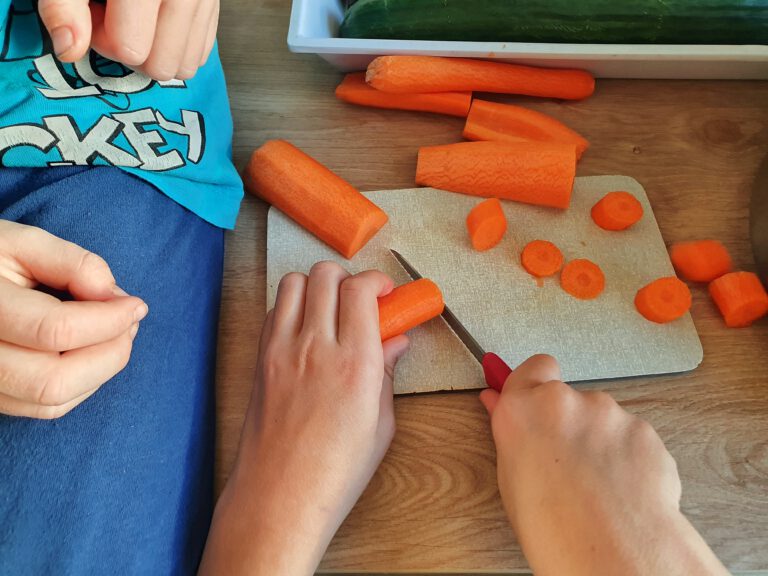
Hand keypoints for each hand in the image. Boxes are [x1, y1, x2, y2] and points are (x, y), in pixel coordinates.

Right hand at [0, 220, 146, 418]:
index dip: (109, 319)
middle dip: (110, 353)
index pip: (55, 330)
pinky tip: (92, 352)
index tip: (137, 304)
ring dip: (100, 371)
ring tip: (116, 334)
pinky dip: (82, 384)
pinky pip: (42, 407)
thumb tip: (113, 295)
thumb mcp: (19, 240)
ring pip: (50, 402)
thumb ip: (71, 262)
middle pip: (53, 380)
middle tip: (130, 323)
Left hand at [37, 0, 219, 79]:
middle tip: (115, 18)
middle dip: (132, 50)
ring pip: (184, 67)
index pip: (131, 49)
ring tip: (137, 18)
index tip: (95, 12)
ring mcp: (204, 0)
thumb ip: (64, 7)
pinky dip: (175, 45)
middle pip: (161, 66)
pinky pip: (200, 54)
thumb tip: (70, 50)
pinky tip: (156, 18)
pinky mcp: (214, 7)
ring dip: (155, 52)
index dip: (103, 39)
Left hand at [199, 262, 409, 575]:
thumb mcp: (381, 425)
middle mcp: (315, 347)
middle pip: (325, 275)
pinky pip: (273, 310)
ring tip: (329, 310)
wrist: (280, 495)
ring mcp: (282, 350)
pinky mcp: (261, 359)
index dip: (376, 281)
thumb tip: (395, 342)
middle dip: (347, 278)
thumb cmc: (334, 471)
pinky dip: (291, 306)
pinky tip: (305, 329)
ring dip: (316, 286)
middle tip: (359, 300)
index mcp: (355, 364)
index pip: (360, 290)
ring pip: (293, 282)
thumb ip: (386, 373)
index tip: (385, 292)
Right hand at [480, 354, 728, 575]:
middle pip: (568, 398)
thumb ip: (511, 434)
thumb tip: (500, 406)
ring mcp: (610, 413)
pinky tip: (619, 489)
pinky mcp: (645, 431)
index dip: (535, 383)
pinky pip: (632, 438)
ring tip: (594, 486)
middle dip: (567, 421)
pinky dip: (627, 458)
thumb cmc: (554, 525)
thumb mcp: (511, 480)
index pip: (533, 368)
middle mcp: (566, 401)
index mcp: (524, 408)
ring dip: (599, 442)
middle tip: (563, 461)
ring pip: (602, 419)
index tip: (532, 399)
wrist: (609, 548)